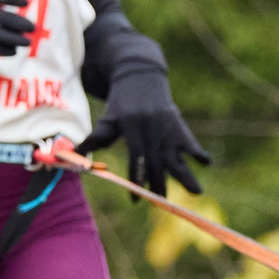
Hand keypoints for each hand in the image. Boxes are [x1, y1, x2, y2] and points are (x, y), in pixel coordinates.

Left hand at [82, 71, 211, 194]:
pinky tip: (206, 162)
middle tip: (161, 204)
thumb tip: (72, 154)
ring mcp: (166, 127)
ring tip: (197, 192)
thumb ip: (95, 138)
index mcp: (132, 126)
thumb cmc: (120, 102)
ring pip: (176, 155)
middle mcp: (151, 128)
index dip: (136, 178)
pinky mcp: (178, 124)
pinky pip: (189, 141)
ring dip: (186, 175)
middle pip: (157, 162)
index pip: (136, 157)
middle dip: (159, 184)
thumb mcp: (108, 118)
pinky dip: (198, 151)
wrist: (140, 75)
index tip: (135, 198)